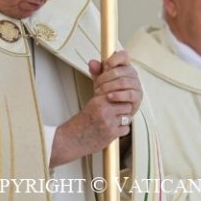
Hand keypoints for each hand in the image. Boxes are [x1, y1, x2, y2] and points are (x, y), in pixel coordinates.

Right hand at [49, 51, 140, 167]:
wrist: (73, 139)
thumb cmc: (84, 119)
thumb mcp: (91, 99)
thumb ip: (97, 81)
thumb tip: (95, 62)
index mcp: (98, 100)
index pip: (119, 92)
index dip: (120, 95)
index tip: (117, 98)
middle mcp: (103, 111)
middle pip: (126, 104)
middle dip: (123, 107)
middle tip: (117, 109)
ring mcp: (108, 123)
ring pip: (127, 116)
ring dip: (123, 118)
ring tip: (114, 119)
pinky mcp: (111, 135)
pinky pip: (125, 129)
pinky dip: (121, 129)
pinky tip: (113, 129)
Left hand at [88, 50, 141, 116]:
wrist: (112, 106)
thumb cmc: (108, 89)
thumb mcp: (100, 78)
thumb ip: (96, 70)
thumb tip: (92, 63)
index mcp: (124, 65)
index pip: (123, 56)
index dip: (115, 58)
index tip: (106, 65)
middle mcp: (132, 73)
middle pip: (119, 71)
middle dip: (105, 78)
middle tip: (96, 85)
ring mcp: (136, 85)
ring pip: (123, 82)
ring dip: (108, 87)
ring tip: (99, 92)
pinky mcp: (137, 97)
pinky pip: (129, 94)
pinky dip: (117, 95)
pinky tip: (109, 97)